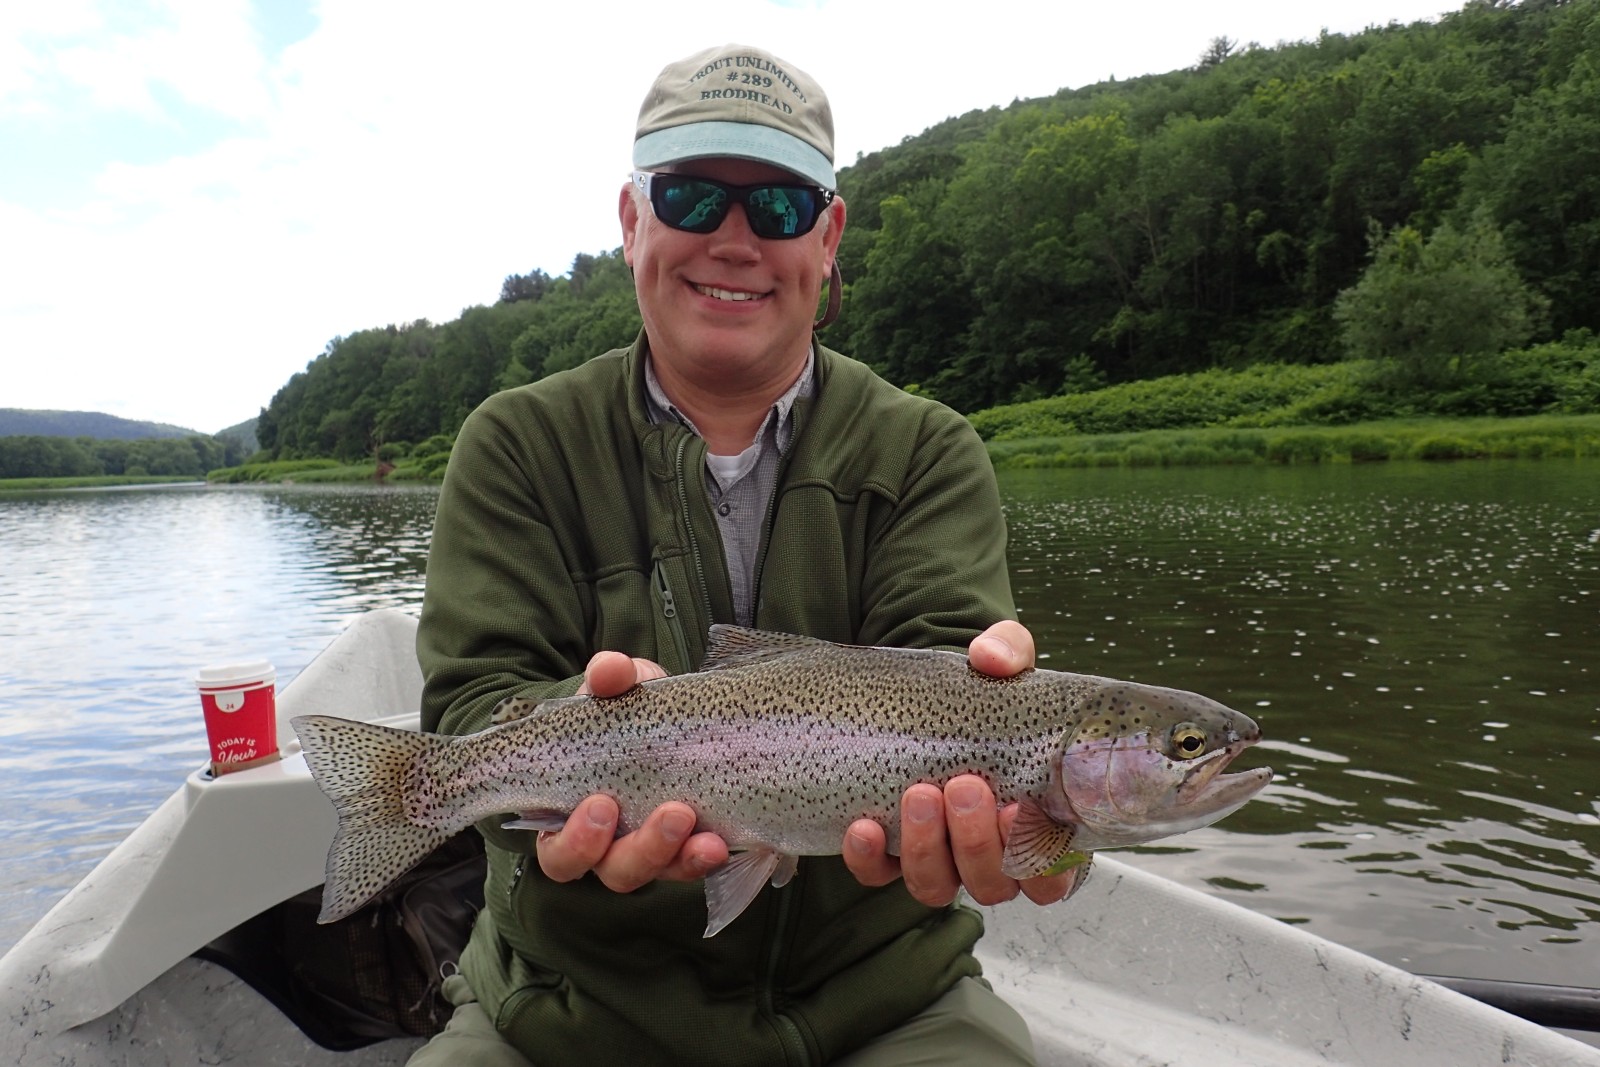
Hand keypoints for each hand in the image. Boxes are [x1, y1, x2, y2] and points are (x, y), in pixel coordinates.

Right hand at [535, 651, 728, 890]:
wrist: (659, 715)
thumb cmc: (621, 709)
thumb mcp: (615, 688)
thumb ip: (609, 677)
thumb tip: (610, 670)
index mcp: (569, 818)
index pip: (560, 852)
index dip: (575, 841)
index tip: (601, 804)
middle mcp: (606, 847)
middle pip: (614, 870)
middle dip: (642, 848)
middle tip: (671, 813)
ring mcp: (647, 852)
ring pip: (658, 873)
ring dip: (680, 856)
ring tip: (707, 837)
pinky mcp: (683, 849)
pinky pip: (692, 865)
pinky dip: (705, 857)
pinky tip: (721, 841)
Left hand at [842, 621, 1077, 907]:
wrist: (929, 696)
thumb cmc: (983, 693)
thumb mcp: (1004, 664)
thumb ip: (1008, 651)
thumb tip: (990, 657)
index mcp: (1038, 825)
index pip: (1051, 874)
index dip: (1040, 859)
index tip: (1017, 809)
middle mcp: (992, 855)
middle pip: (993, 882)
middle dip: (976, 841)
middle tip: (964, 786)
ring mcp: (940, 859)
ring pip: (938, 886)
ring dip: (927, 849)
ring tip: (920, 794)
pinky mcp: (891, 855)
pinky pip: (880, 874)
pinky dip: (870, 859)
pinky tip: (864, 826)